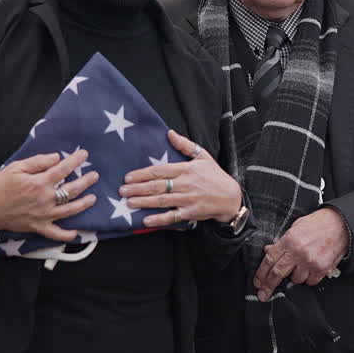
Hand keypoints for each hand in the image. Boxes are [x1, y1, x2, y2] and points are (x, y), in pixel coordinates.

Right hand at [0, 150, 98, 242]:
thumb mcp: (16, 168)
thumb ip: (37, 162)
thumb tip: (56, 157)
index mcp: (38, 183)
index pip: (63, 169)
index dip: (75, 161)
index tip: (84, 154)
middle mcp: (44, 199)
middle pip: (72, 190)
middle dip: (86, 181)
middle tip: (94, 176)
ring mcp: (43, 215)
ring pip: (69, 210)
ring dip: (84, 204)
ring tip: (93, 198)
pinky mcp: (38, 226)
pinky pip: (55, 233)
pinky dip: (66, 235)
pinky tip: (76, 232)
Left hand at [120, 130, 240, 227]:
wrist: (231, 197)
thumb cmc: (215, 176)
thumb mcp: (203, 156)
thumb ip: (185, 145)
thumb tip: (169, 133)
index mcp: (186, 169)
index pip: (160, 170)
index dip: (142, 174)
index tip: (128, 177)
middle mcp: (185, 184)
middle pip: (157, 186)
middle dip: (138, 188)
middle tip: (122, 190)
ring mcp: (188, 199)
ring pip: (162, 200)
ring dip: (144, 202)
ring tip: (128, 202)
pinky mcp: (191, 213)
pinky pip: (172, 216)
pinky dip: (159, 219)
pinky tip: (146, 219)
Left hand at [252, 208, 348, 300]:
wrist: (341, 225)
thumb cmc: (318, 224)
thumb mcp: (295, 228)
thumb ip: (282, 242)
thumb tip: (269, 251)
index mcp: (289, 240)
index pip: (269, 260)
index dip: (261, 274)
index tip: (258, 283)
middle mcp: (298, 252)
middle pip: (278, 274)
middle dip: (268, 286)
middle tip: (263, 294)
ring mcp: (310, 262)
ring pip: (295, 279)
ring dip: (295, 276)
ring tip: (301, 266)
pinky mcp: (321, 269)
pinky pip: (310, 281)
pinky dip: (309, 278)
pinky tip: (311, 268)